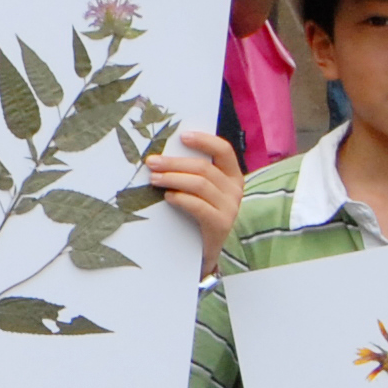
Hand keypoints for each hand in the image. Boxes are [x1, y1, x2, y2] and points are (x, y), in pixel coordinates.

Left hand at [147, 128, 245, 266]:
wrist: (204, 251)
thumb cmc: (199, 214)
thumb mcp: (200, 190)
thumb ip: (192, 172)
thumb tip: (164, 153)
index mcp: (232, 175)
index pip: (224, 150)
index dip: (204, 141)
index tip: (182, 136)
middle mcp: (235, 189)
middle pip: (203, 167)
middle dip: (174, 163)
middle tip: (152, 162)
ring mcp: (230, 207)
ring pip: (199, 184)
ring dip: (173, 179)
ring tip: (154, 179)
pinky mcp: (221, 224)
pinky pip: (198, 206)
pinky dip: (181, 198)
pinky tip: (168, 197)